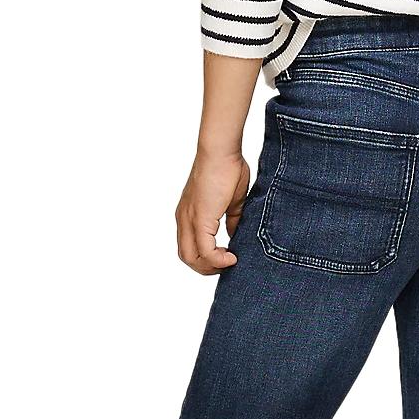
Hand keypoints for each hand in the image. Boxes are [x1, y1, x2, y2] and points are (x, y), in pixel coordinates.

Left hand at [175, 152, 250, 275]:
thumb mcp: (232, 202)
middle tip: (227, 265)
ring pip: (191, 258)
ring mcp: (189, 220)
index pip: (189, 246)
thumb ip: (231, 221)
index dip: (206, 258)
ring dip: (211, 267)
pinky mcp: (199, 219)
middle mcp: (184, 219)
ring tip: (230, 261)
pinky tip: (232, 257)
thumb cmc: (228, 168)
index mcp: (189, 214)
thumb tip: (235, 236)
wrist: (221, 151)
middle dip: (207, 268)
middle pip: (187, 257)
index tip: (226, 257)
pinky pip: (205, 251)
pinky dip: (218, 260)